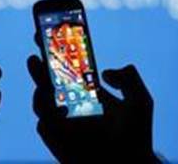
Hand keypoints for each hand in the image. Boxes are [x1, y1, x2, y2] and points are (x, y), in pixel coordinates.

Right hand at [27, 54, 157, 162]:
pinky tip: (62, 110)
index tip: (54, 35)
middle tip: (38, 49)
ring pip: (41, 102)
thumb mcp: (140, 100)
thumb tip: (104, 73)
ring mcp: (65, 124)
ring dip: (39, 88)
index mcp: (91, 94)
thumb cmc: (138, 138)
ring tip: (45, 79)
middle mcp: (75, 106)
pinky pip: (43, 126)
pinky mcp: (59, 141)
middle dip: (41, 66)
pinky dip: (47, 115)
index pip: (70, 70)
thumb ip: (128, 78)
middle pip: (50, 82)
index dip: (61, 53)